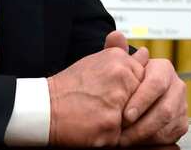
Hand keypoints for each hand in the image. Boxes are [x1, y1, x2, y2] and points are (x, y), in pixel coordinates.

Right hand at [48, 30, 145, 145]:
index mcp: (118, 59)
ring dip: (116, 121)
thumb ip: (123, 58)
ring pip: (132, 118)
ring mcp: (116, 102)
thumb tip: (146, 54)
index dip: (127, 90)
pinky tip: (91, 127)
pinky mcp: (110, 126)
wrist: (44, 109)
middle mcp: (120, 77)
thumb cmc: (70, 88)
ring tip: (95, 115)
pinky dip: (108, 136)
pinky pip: (121, 136)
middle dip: (125, 106)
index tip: (108, 92)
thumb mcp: (95, 63)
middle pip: (140, 98)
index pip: (142, 78)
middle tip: (100, 104)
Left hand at [119, 55, 187, 145]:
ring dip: (144, 135)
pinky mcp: (181, 123)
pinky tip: (136, 143)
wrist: (135, 98)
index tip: (125, 115)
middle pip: (165, 108)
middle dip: (141, 125)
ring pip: (167, 124)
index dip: (141, 101)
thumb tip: (115, 35)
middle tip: (122, 135)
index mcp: (163, 69)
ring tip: (124, 141)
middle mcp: (177, 86)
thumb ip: (116, 51)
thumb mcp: (120, 66)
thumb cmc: (127, 82)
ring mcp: (181, 105)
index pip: (156, 84)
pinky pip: (170, 135)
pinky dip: (152, 141)